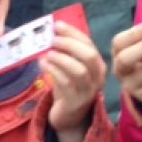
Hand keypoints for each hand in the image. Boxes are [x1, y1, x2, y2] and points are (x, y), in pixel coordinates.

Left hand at [42, 21, 105, 135]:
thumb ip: (65, 52)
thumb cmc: (69, 87)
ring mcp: (88, 91)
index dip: (73, 33)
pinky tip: (44, 65)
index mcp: (98, 65)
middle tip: (52, 40)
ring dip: (61, 58)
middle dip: (70, 44)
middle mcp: (97, 77)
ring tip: (47, 54)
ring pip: (79, 70)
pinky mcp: (76, 102)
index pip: (89, 44)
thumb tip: (51, 32)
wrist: (69, 116)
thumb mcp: (70, 67)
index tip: (57, 25)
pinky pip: (66, 83)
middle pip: (89, 56)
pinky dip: (54, 71)